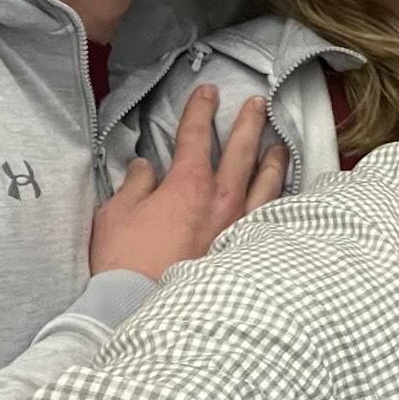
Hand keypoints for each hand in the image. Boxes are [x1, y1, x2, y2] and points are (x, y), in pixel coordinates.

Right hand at [90, 86, 289, 280]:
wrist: (140, 308)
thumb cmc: (124, 262)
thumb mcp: (115, 215)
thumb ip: (134, 185)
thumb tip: (145, 167)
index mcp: (188, 183)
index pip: (196, 135)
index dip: (201, 110)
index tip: (208, 91)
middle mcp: (222, 198)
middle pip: (242, 150)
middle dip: (250, 122)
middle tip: (258, 103)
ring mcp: (239, 223)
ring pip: (266, 181)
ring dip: (273, 159)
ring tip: (279, 145)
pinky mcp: (245, 248)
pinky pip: (270, 215)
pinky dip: (279, 199)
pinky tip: (282, 197)